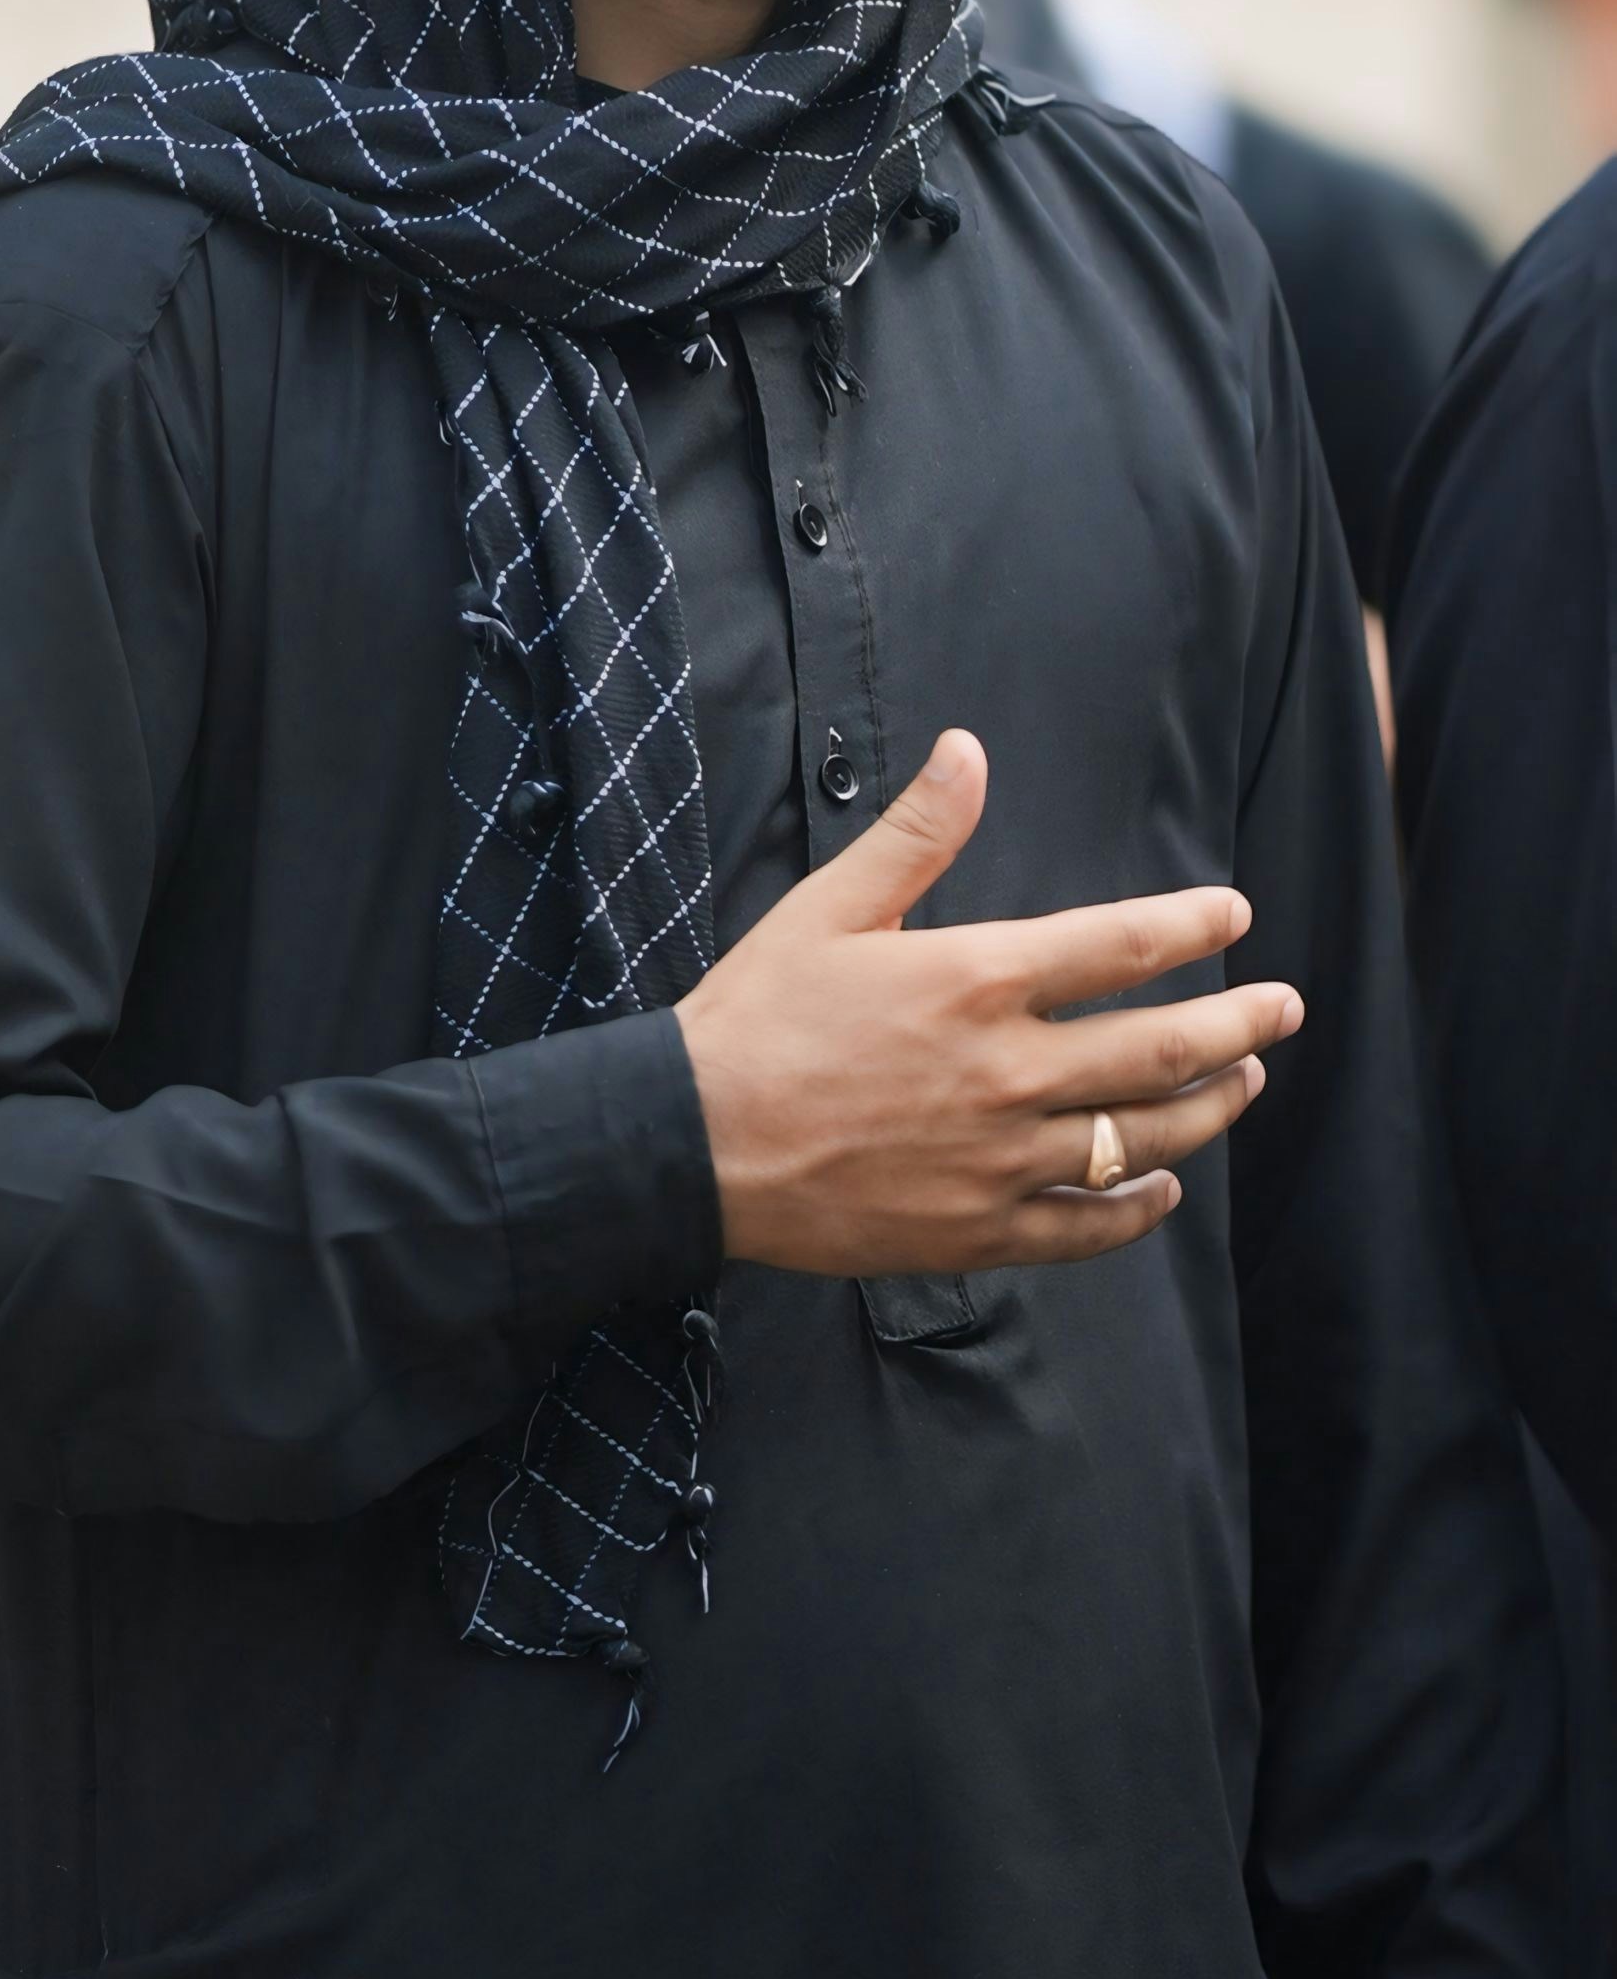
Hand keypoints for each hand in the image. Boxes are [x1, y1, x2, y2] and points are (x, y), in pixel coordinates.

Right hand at [674, 729, 1301, 1276]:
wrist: (693, 1146)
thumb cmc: (756, 1016)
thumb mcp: (829, 906)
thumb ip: (916, 833)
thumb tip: (968, 750)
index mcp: (977, 979)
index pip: (1121, 945)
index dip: (1190, 925)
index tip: (1233, 913)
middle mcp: (1008, 1070)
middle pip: (1162, 1047)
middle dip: (1239, 1021)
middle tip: (1285, 1006)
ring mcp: (1001, 1158)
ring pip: (1142, 1134)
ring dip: (1209, 1105)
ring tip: (1245, 1080)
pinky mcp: (979, 1229)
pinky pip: (1088, 1223)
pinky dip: (1138, 1204)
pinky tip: (1162, 1184)